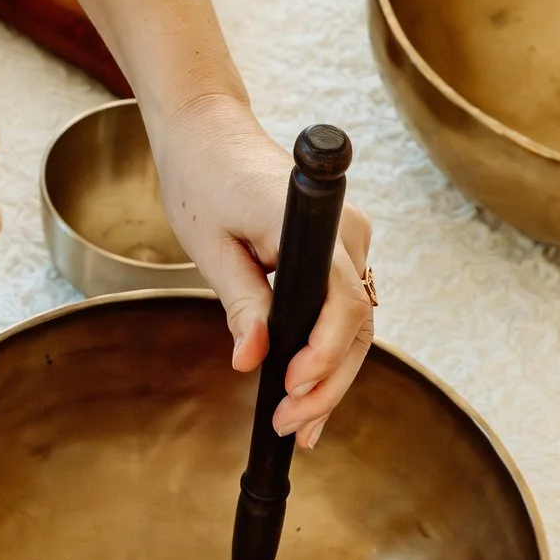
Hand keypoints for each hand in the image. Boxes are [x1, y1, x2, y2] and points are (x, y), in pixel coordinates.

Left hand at [152, 95, 374, 446]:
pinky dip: (329, 352)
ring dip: (332, 377)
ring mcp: (348, 243)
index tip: (292, 387)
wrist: (209, 133)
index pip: (339, 300)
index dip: (323, 352)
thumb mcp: (210, 247)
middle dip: (326, 382)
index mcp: (310, 222)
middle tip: (291, 426)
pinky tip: (309, 394)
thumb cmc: (202, 179)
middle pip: (356, 323)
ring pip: (356, 324)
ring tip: (300, 426)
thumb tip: (252, 360)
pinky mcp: (338, 254)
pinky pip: (344, 311)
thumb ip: (240, 303)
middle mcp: (345, 233)